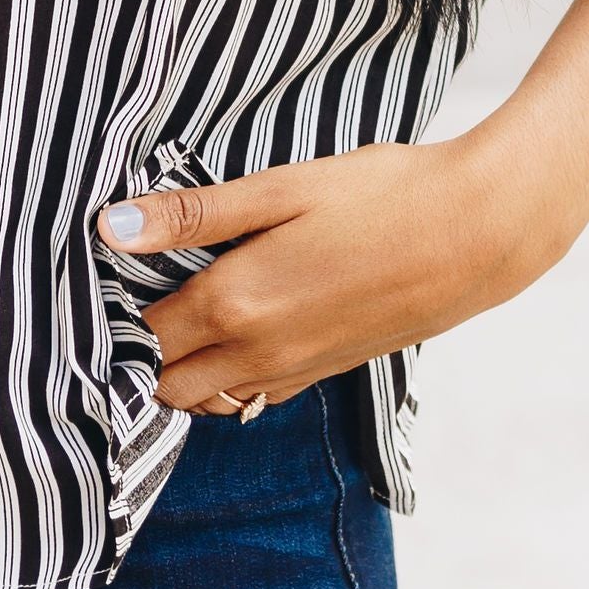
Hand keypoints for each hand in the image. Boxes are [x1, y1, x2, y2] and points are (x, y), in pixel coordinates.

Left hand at [97, 129, 570, 416]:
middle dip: (143, 351)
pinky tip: (240, 324)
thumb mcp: (282, 188)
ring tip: (186, 308)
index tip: (114, 276)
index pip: (142, 335)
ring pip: (208, 399)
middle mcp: (258, 352)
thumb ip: (193, 215)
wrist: (479, 236)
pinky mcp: (326, 372)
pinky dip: (229, 376)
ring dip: (185, 369)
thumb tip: (108, 228)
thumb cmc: (382, 197)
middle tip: (145, 293)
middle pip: (165, 383)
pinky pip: (253, 397)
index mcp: (235, 303)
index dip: (117, 311)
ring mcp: (295, 371)